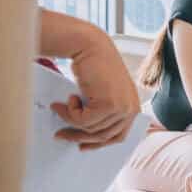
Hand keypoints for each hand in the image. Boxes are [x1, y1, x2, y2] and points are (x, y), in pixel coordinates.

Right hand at [50, 27, 139, 150]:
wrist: (89, 45)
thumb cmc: (93, 66)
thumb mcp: (102, 93)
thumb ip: (101, 111)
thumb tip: (87, 134)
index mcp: (132, 107)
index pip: (118, 136)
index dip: (98, 143)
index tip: (83, 146)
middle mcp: (131, 109)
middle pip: (103, 136)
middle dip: (79, 137)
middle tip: (61, 135)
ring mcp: (122, 107)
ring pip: (91, 129)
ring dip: (71, 121)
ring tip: (59, 109)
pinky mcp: (109, 104)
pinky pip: (84, 121)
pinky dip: (70, 113)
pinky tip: (67, 100)